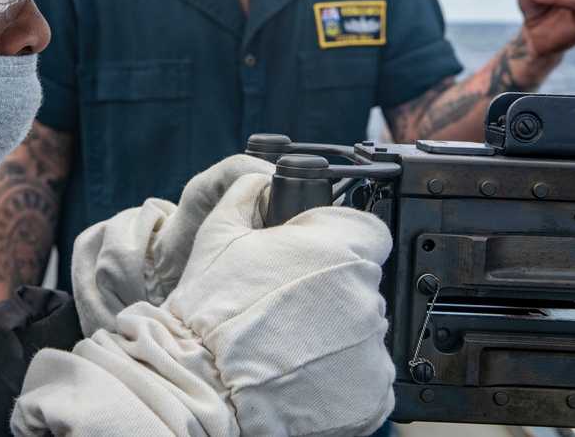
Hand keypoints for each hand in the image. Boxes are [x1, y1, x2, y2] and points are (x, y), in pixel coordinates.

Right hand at [14, 166, 394, 436]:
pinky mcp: (372, 393)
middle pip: (361, 278)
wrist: (202, 386)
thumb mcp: (218, 233)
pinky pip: (364, 372)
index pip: (367, 228)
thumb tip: (262, 181)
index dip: (337, 236)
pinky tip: (300, 368)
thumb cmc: (208, 312)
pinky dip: (340, 371)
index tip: (313, 253)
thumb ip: (247, 193)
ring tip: (287, 340)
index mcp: (337, 249)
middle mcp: (364, 297)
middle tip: (288, 301)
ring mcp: (371, 348)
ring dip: (334, 328)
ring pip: (362, 325)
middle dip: (330, 284)